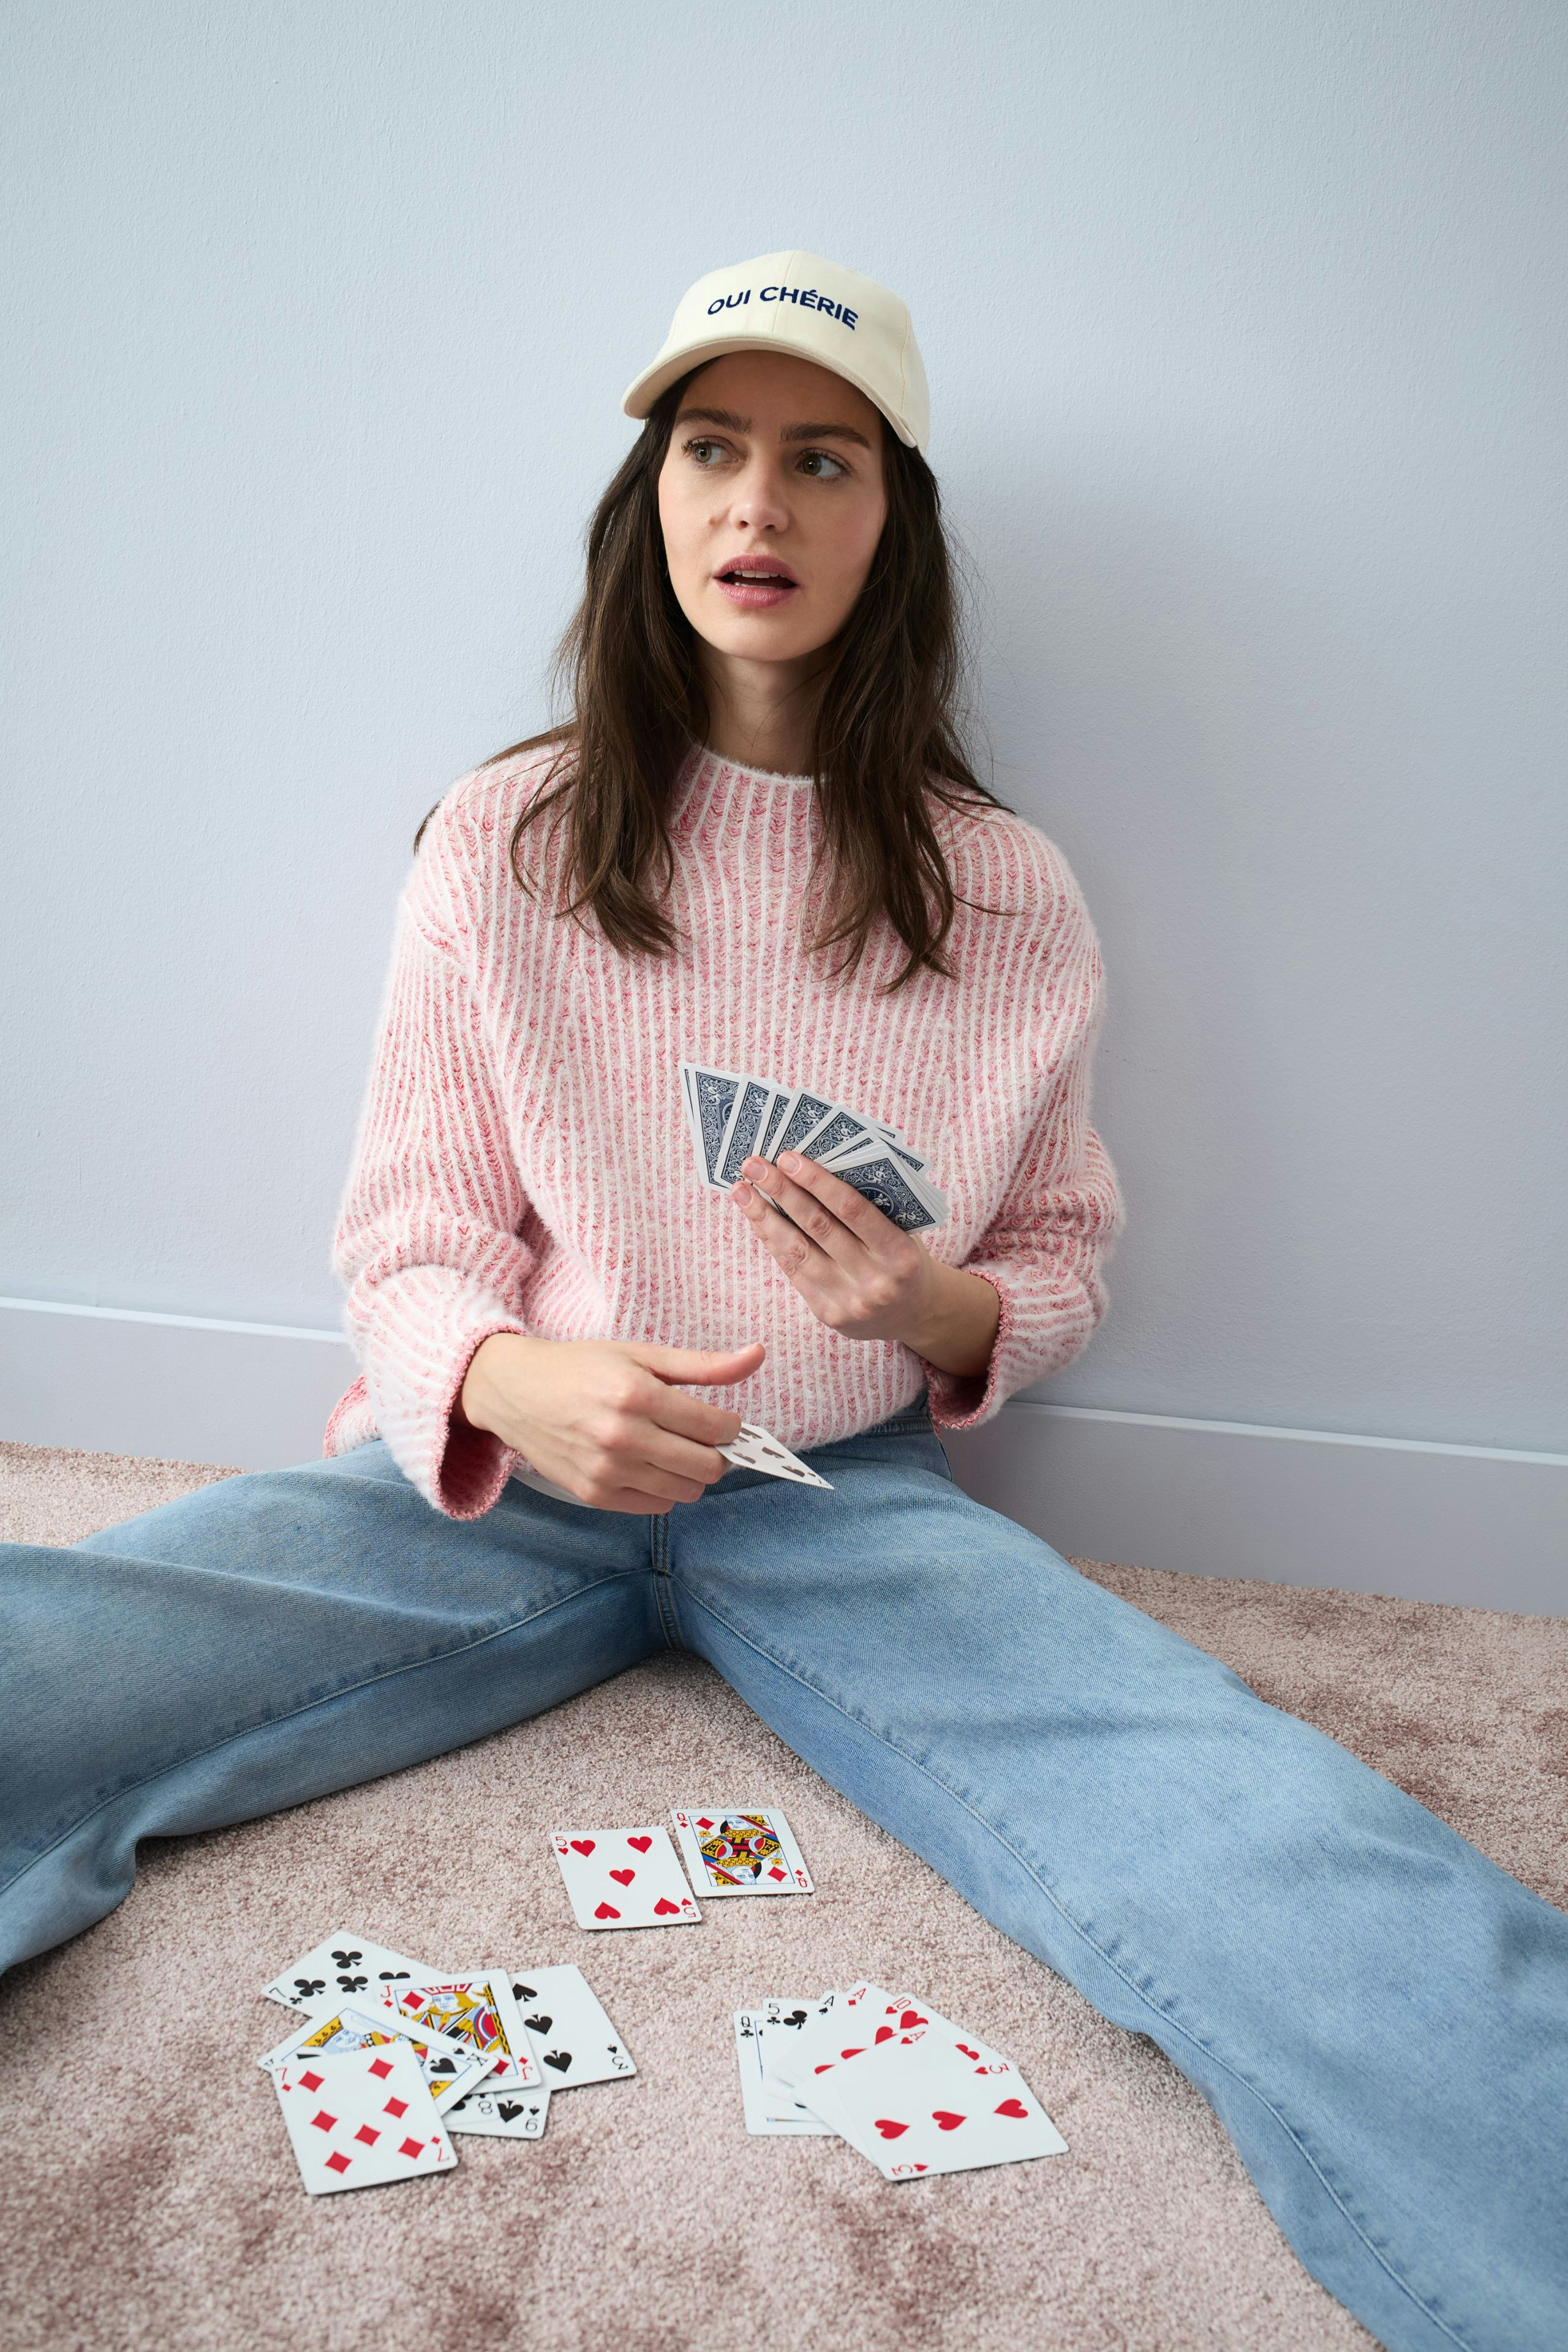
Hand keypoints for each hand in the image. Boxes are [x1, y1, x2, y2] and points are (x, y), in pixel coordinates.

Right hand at [459, 1333, 763, 1514]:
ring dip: (691, 1474)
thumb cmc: (582, 1368)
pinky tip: (648, 1464)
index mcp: (638, 1395)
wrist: (516, 1392)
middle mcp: (623, 1436)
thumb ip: (703, 1364)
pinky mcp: (594, 1494)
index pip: (716, 1428)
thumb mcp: (642, 1355)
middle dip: (716, 1454)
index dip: (731, 1427)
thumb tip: (757, 1356)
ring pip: (685, 1491)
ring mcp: (607, 1470)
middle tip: (701, 1438)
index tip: (723, 1421)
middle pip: (707, 1467)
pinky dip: (662, 1489)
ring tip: (674, 1450)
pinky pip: (655, 1506)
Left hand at [731, 1151, 999, 1378]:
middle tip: (753, 1164)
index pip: (853, 1209)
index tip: (787, 1157)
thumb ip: (871, 1206)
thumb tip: (815, 1166)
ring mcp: (850, 1301)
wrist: (915, 1314)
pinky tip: (756, 1219)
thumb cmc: (903, 1257)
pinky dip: (772, 1241)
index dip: (817, 1182)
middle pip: (818, 1227)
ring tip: (741, 1189)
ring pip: (798, 1251)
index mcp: (900, 1253)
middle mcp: (876, 1280)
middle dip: (782, 1192)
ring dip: (764, 1217)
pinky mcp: (829, 1315)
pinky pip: (794, 1272)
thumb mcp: (903, 1231)